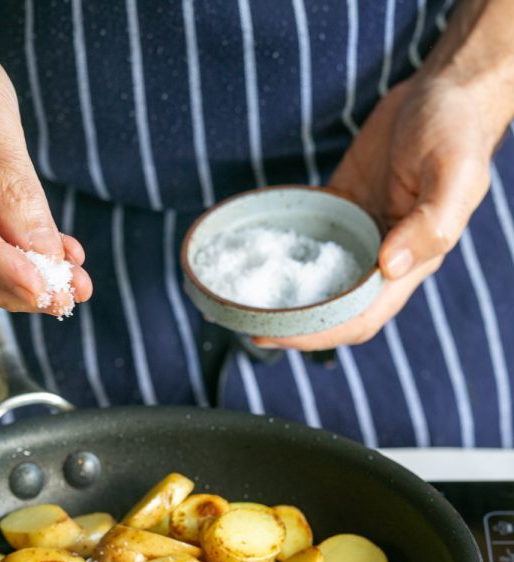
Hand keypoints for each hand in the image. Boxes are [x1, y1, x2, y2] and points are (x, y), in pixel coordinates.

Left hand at [255, 71, 498, 350]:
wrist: (446, 90)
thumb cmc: (456, 129)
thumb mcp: (453, 174)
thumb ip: (431, 225)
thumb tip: (388, 266)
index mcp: (411, 264)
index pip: (360, 317)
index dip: (319, 333)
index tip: (275, 333)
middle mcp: (383, 259)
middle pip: (334, 311)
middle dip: (293, 325)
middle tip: (247, 325)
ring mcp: (360, 236)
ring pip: (319, 283)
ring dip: (287, 298)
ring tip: (243, 302)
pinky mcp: (342, 210)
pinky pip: (308, 241)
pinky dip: (284, 252)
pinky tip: (255, 255)